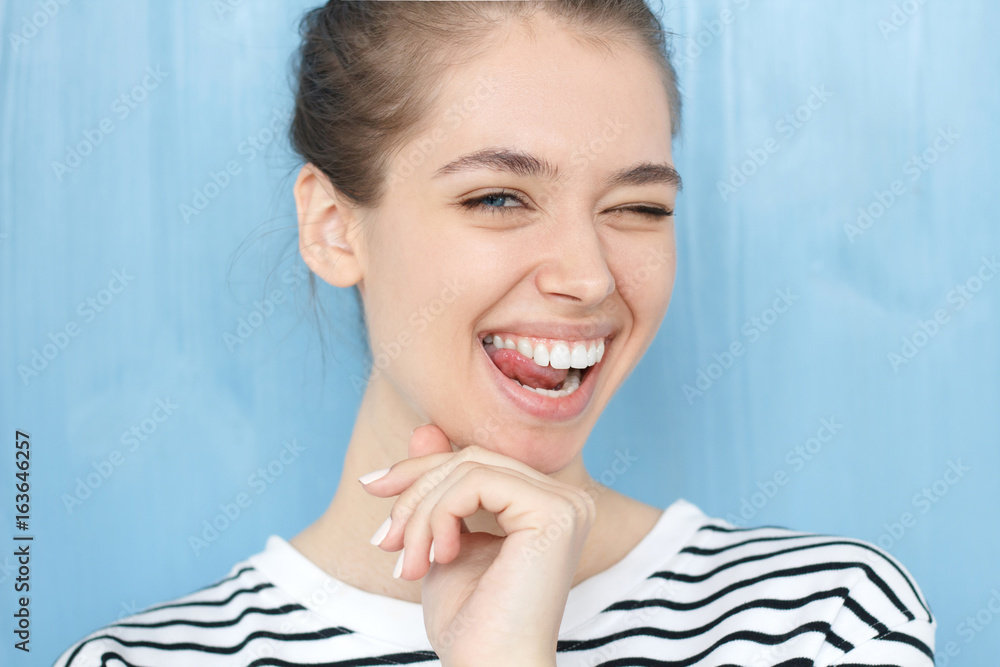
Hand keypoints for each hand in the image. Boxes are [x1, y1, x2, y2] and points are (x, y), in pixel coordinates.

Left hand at [359, 424, 595, 666]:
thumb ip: (440, 484)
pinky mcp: (555, 512)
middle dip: (414, 492)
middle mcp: (566, 499)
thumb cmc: (470, 621)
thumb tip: (425, 428)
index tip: (371, 488)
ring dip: (421, 514)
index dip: (419, 470)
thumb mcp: (443, 538)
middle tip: (384, 540)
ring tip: (407, 562)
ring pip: (469, 468)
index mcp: (546, 504)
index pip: (476, 461)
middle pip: (471, 458)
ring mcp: (566, 503)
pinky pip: (476, 482)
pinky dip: (439, 515)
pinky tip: (438, 556)